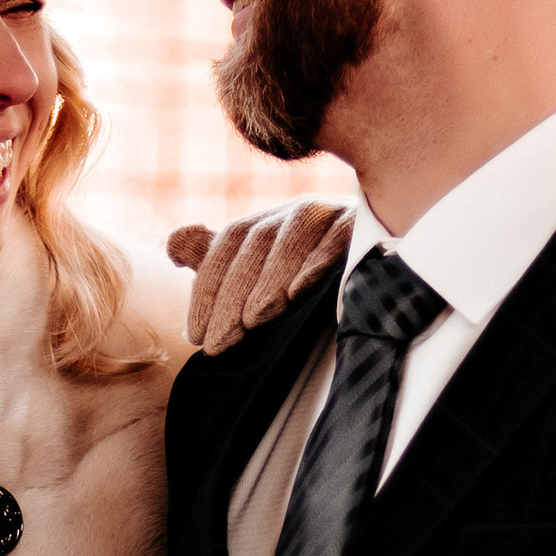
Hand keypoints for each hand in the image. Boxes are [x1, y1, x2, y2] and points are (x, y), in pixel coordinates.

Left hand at [167, 202, 351, 354]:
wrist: (383, 264)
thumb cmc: (312, 278)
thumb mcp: (260, 272)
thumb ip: (217, 261)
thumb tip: (172, 243)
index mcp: (269, 224)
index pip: (228, 244)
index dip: (207, 287)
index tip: (195, 335)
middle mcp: (296, 213)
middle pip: (255, 241)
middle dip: (231, 293)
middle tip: (218, 342)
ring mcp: (331, 214)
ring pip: (293, 234)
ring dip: (270, 277)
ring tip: (253, 319)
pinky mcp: (363, 225)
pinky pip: (339, 235)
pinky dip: (318, 260)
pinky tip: (301, 291)